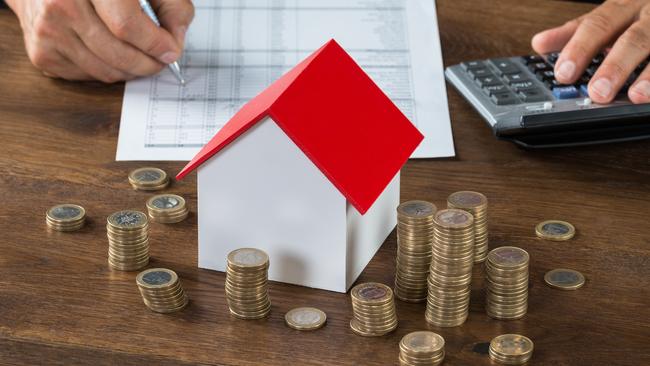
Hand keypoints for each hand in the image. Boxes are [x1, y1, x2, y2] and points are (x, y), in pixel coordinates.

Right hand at [5, 0, 193, 81]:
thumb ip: (171, 6)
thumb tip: (176, 41)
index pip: (127, 25)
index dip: (155, 44)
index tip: (171, 50)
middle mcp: (62, 3)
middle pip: (119, 55)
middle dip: (149, 63)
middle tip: (160, 58)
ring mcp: (48, 30)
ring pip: (106, 71)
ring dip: (130, 70)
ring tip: (138, 55)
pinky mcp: (42, 52)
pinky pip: (88, 76)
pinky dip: (107, 70)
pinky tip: (109, 52)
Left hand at [532, 0, 649, 103]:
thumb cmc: (640, 13)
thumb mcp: (608, 17)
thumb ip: (575, 32)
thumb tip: (539, 43)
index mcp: (624, 6)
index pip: (598, 25)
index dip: (580, 49)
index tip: (564, 72)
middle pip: (633, 38)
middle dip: (615, 65)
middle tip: (598, 91)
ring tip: (636, 96)